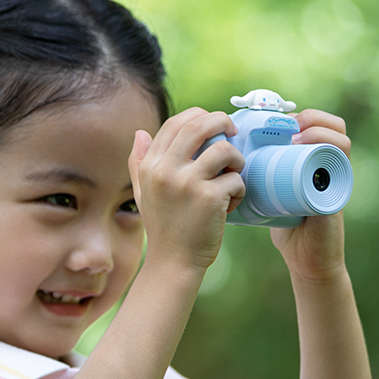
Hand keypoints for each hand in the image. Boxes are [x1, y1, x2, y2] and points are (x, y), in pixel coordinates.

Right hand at [128, 108, 244, 272]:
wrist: (173, 263)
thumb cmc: (163, 227)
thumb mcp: (143, 193)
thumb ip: (138, 162)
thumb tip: (140, 132)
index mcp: (150, 166)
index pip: (175, 123)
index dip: (199, 116)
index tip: (214, 125)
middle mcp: (165, 171)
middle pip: (199, 126)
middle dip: (222, 122)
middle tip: (233, 133)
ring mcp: (187, 184)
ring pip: (223, 149)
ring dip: (236, 159)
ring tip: (233, 175)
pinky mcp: (208, 198)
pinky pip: (235, 179)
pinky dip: (239, 189)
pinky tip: (231, 204)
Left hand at [270, 109, 350, 281]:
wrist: (305, 259)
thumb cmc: (288, 225)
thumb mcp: (272, 193)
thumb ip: (260, 177)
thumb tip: (228, 159)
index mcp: (317, 162)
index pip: (320, 124)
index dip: (303, 115)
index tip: (278, 121)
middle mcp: (332, 166)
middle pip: (335, 126)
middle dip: (311, 118)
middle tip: (288, 127)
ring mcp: (338, 179)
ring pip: (341, 142)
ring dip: (319, 133)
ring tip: (296, 138)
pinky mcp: (339, 195)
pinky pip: (341, 167)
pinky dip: (328, 153)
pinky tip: (309, 152)